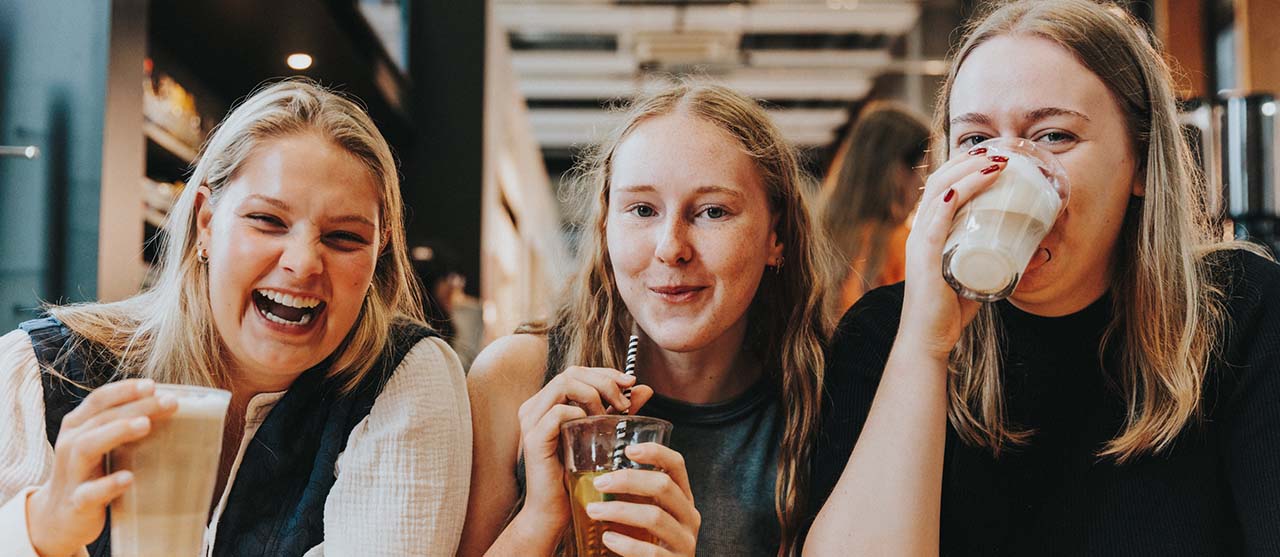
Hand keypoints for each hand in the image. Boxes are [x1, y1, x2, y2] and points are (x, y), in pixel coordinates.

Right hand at [26, 379, 177, 556]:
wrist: (60, 519)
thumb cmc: (91, 473)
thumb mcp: (102, 445)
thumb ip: (125, 426)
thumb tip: (172, 407)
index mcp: (77, 427)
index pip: (98, 400)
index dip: (124, 390)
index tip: (153, 385)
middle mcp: (70, 445)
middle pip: (100, 418)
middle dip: (135, 407)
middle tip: (169, 402)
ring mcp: (71, 474)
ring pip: (87, 446)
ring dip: (117, 432)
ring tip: (146, 425)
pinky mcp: (76, 503)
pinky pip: (89, 493)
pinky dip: (108, 484)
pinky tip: (128, 478)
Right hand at [513, 367, 654, 541]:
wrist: (554, 514)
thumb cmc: (577, 477)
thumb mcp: (603, 436)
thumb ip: (620, 411)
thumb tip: (645, 389)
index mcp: (548, 403)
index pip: (578, 372)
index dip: (606, 372)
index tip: (631, 383)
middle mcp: (535, 407)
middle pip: (572, 372)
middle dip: (604, 381)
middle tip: (625, 401)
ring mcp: (531, 421)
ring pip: (564, 384)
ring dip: (594, 394)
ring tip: (613, 414)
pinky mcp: (534, 440)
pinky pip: (557, 412)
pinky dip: (579, 412)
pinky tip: (595, 426)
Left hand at [586, 443, 699, 556]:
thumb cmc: (648, 543)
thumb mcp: (649, 514)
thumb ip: (636, 497)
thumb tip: (599, 476)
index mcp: (683, 498)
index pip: (676, 465)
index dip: (656, 452)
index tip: (628, 450)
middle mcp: (689, 516)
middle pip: (664, 486)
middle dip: (628, 480)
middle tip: (599, 483)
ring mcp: (685, 541)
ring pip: (655, 517)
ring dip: (619, 511)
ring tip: (593, 511)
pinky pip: (651, 552)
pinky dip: (626, 544)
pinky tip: (608, 538)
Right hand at [902, 149, 1008, 357]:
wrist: (929, 339)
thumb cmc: (948, 312)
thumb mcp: (973, 277)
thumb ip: (993, 262)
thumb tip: (1032, 252)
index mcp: (929, 232)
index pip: (942, 188)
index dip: (964, 166)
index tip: (992, 156)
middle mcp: (921, 230)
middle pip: (941, 180)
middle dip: (969, 159)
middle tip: (999, 150)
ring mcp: (921, 240)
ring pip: (942, 190)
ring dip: (970, 169)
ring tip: (997, 160)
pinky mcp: (925, 253)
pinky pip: (941, 214)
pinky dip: (959, 192)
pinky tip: (979, 180)